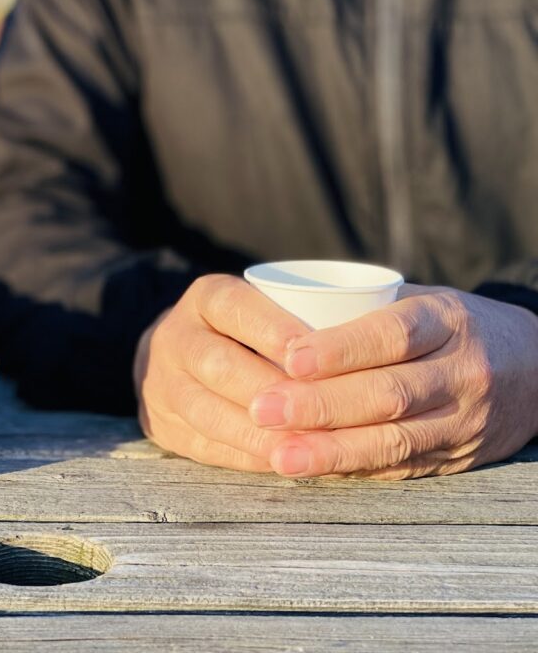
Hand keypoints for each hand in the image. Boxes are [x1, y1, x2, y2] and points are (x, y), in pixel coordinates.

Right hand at [134, 274, 310, 470]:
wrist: (178, 358)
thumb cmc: (247, 333)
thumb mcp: (264, 308)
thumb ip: (302, 320)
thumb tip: (360, 348)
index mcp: (204, 299)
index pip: (234, 306)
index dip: (272, 329)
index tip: (312, 356)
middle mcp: (175, 336)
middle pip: (218, 364)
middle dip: (269, 390)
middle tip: (316, 410)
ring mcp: (161, 383)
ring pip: (207, 411)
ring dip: (259, 433)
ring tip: (305, 446)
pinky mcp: (161, 425)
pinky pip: (203, 446)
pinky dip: (246, 456)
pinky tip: (281, 460)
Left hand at [248, 286, 537, 478]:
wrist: (536, 368)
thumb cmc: (448, 327)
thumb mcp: (419, 302)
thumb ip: (361, 312)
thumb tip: (274, 322)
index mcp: (446, 321)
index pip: (392, 335)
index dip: (340, 349)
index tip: (290, 359)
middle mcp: (462, 372)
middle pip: (388, 393)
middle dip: (320, 405)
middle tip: (263, 409)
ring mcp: (464, 420)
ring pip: (394, 440)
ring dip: (331, 451)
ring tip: (281, 455)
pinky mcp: (457, 457)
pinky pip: (401, 467)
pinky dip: (355, 470)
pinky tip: (314, 471)